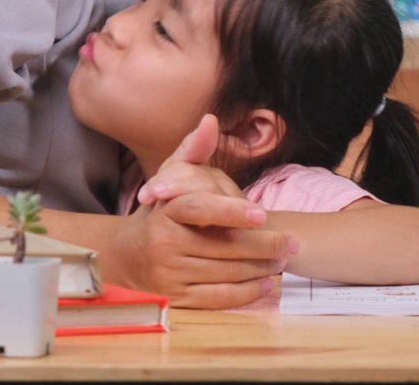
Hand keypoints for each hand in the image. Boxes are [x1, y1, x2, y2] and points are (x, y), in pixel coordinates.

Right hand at [108, 114, 296, 308]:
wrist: (127, 256)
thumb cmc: (160, 213)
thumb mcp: (170, 179)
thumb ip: (192, 151)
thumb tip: (210, 120)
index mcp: (166, 211)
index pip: (200, 208)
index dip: (231, 211)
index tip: (261, 213)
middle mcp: (164, 243)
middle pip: (224, 246)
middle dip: (264, 244)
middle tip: (291, 242)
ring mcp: (169, 273)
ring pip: (226, 272)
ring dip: (261, 268)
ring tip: (283, 259)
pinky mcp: (177, 298)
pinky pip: (219, 298)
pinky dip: (247, 293)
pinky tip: (266, 283)